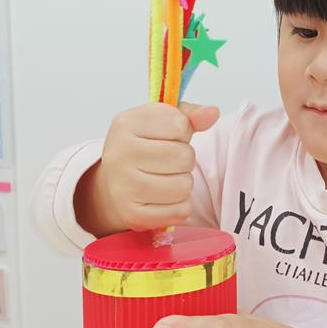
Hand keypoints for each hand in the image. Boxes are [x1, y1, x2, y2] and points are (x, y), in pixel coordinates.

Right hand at [76, 101, 219, 235]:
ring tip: (166, 178)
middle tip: (167, 162)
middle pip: (185, 157)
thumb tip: (212, 112)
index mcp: (126, 124)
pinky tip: (164, 198)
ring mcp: (123, 187)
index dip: (182, 133)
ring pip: (184, 186)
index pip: (180, 126)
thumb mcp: (161, 121)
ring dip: (183, 183)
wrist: (114, 181)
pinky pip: (180, 211)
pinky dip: (180, 206)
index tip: (167, 137)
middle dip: (185, 160)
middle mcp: (119, 155)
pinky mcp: (133, 215)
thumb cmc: (144, 145)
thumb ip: (189, 114)